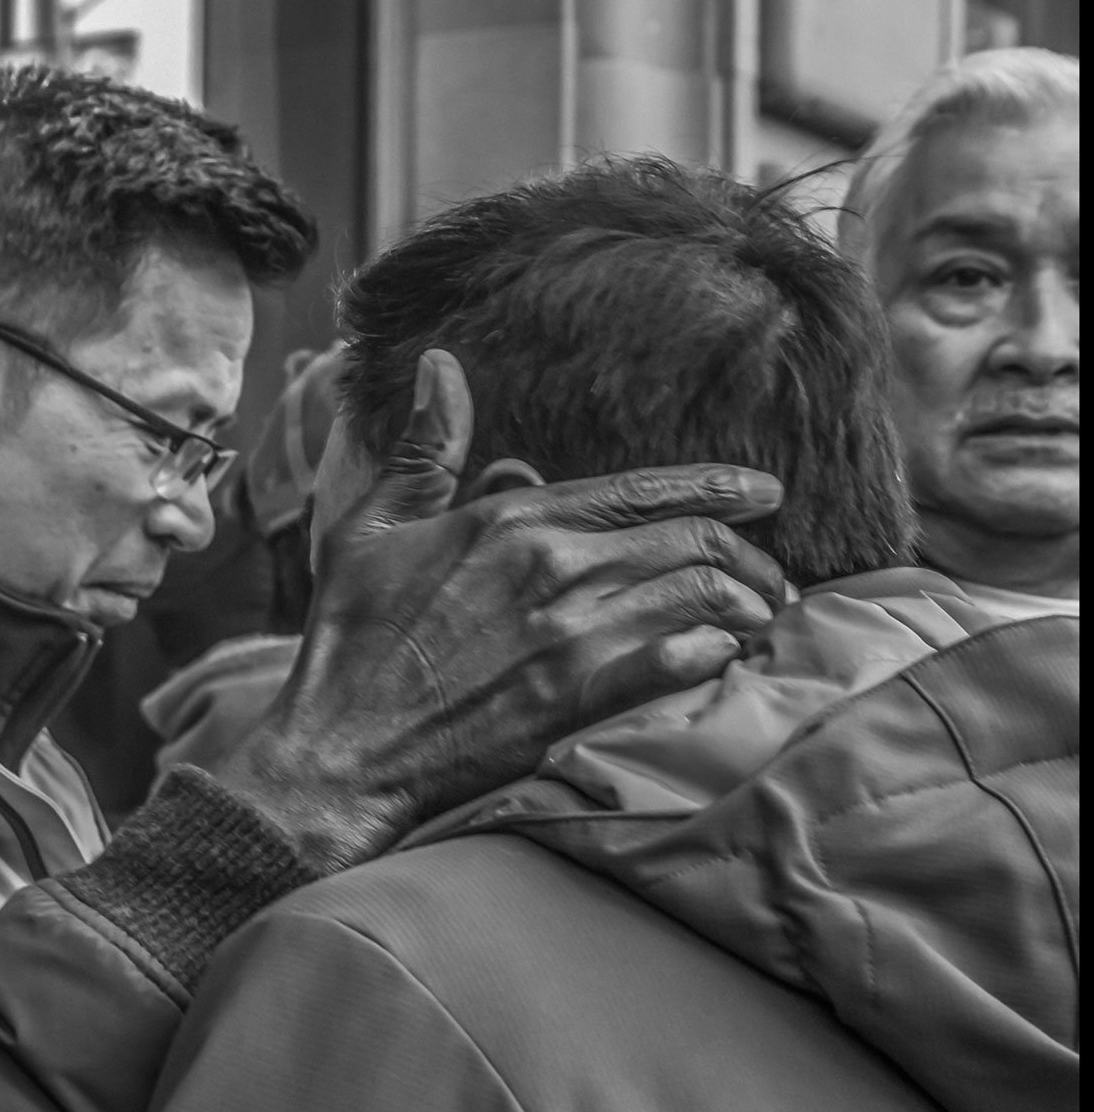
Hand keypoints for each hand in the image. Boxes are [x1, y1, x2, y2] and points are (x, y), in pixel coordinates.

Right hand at [216, 352, 789, 874]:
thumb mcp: (371, 526)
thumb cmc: (350, 638)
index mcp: (511, 519)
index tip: (766, 492)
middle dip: (749, 553)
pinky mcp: (574, 703)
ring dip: (746, 604)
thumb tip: (439, 364)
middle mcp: (552, 568)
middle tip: (772, 573)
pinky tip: (724, 657)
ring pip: (700, 597)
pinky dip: (714, 654)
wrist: (338, 747)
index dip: (718, 486)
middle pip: (691, 541)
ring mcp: (568, 637)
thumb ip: (424, 447)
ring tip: (760, 617)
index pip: (642, 489)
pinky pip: (676, 665)